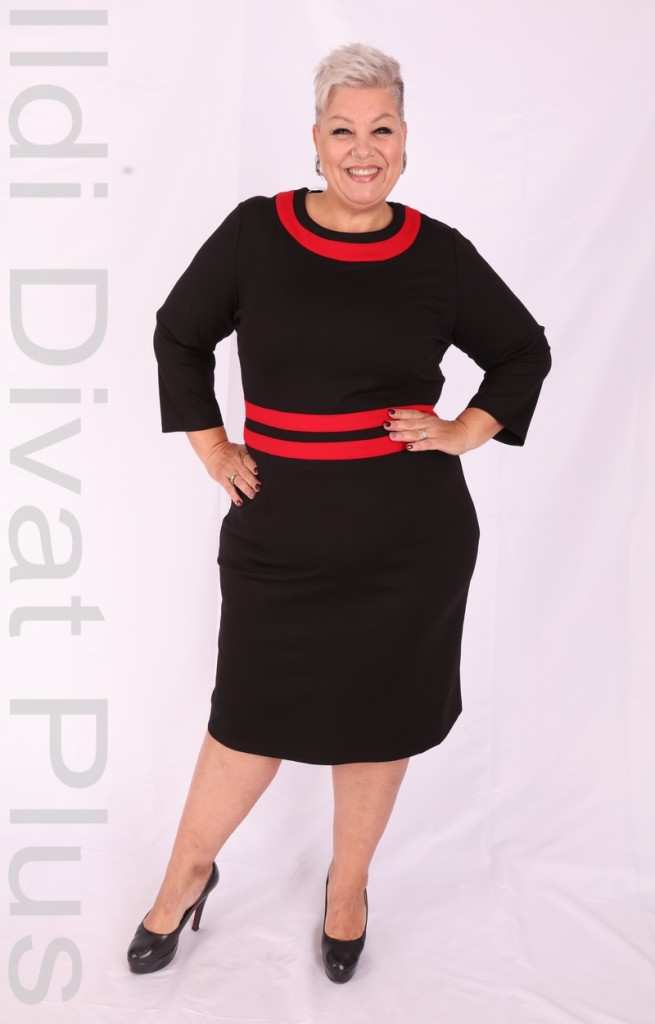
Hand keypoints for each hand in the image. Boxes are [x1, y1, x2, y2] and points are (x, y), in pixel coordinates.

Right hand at [186, 428, 259, 504]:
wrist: (213, 449)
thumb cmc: (230, 451)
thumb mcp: (241, 449)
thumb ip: (251, 457)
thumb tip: (265, 465)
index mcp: (242, 455)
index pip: (249, 461)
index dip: (253, 467)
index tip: (258, 473)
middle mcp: (235, 463)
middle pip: (245, 473)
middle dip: (252, 481)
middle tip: (258, 488)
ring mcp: (228, 471)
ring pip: (238, 481)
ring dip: (246, 489)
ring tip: (252, 495)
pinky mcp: (221, 478)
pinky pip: (228, 488)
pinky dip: (234, 495)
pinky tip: (239, 501)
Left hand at [384, 406, 501, 454]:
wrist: (464, 434)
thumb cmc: (445, 430)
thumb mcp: (432, 423)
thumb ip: (419, 423)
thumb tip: (401, 423)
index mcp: (427, 418)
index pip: (412, 414)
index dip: (401, 413)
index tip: (389, 412)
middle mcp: (429, 424)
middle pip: (411, 423)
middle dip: (397, 423)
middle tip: (385, 424)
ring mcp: (435, 433)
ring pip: (417, 433)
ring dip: (404, 434)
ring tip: (392, 436)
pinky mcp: (440, 442)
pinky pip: (427, 444)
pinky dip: (418, 445)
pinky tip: (409, 447)